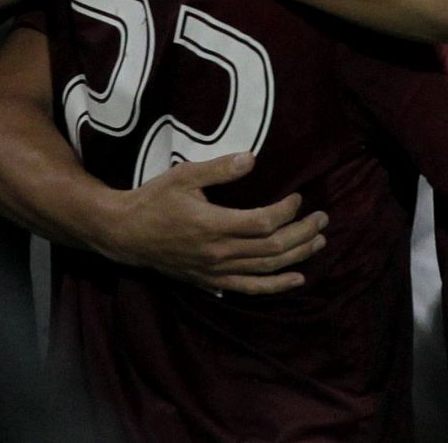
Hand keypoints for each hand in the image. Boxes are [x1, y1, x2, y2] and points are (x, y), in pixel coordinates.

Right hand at [97, 152, 325, 295]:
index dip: (287, 211)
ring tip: (320, 241)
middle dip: (303, 232)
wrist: (124, 234)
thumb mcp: (184, 176)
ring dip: (298, 256)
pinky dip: (275, 285)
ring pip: (266, 269)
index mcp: (214, 225)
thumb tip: (252, 159)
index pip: (264, 223)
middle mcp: (219, 252)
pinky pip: (249, 288)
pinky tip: (297, 279)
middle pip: (273, 248)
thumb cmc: (153, 200)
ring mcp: (216, 270)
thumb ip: (219, 169)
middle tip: (323, 218)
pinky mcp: (211, 280)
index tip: (298, 196)